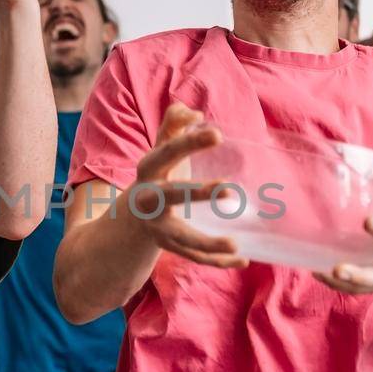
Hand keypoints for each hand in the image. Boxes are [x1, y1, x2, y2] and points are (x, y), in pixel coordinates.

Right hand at [124, 104, 248, 268]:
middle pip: (171, 196)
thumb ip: (172, 126)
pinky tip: (243, 260)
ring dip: (207, 243)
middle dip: (197, 193)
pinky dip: (217, 261)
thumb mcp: (159, 151)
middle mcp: (149, 200)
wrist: (128, 220)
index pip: (168, 153)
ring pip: (182, 238)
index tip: (218, 134)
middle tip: (229, 189)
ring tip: (235, 244)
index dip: (190, 142)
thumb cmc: (155, 177)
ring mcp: (158, 227)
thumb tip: (191, 110)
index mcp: (149, 171)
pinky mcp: (169, 247)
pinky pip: (194, 257)